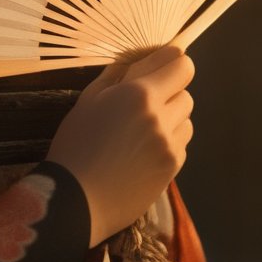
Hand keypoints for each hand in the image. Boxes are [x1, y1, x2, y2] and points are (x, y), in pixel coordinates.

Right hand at [48, 44, 194, 246]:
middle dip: (168, 91)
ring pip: (186, 119)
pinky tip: (142, 151)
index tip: (159, 66)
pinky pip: (181, 144)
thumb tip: (134, 61)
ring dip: (171, 118)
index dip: (171, 62)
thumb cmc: (75, 146)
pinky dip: (168, 141)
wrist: (78, 201)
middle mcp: (162, 118)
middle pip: (186, 92)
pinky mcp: (173, 169)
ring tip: (141, 130)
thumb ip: (116, 76)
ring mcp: (170, 146)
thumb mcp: (87, 101)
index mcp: (140, 95)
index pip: (181, 65)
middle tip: (141, 103)